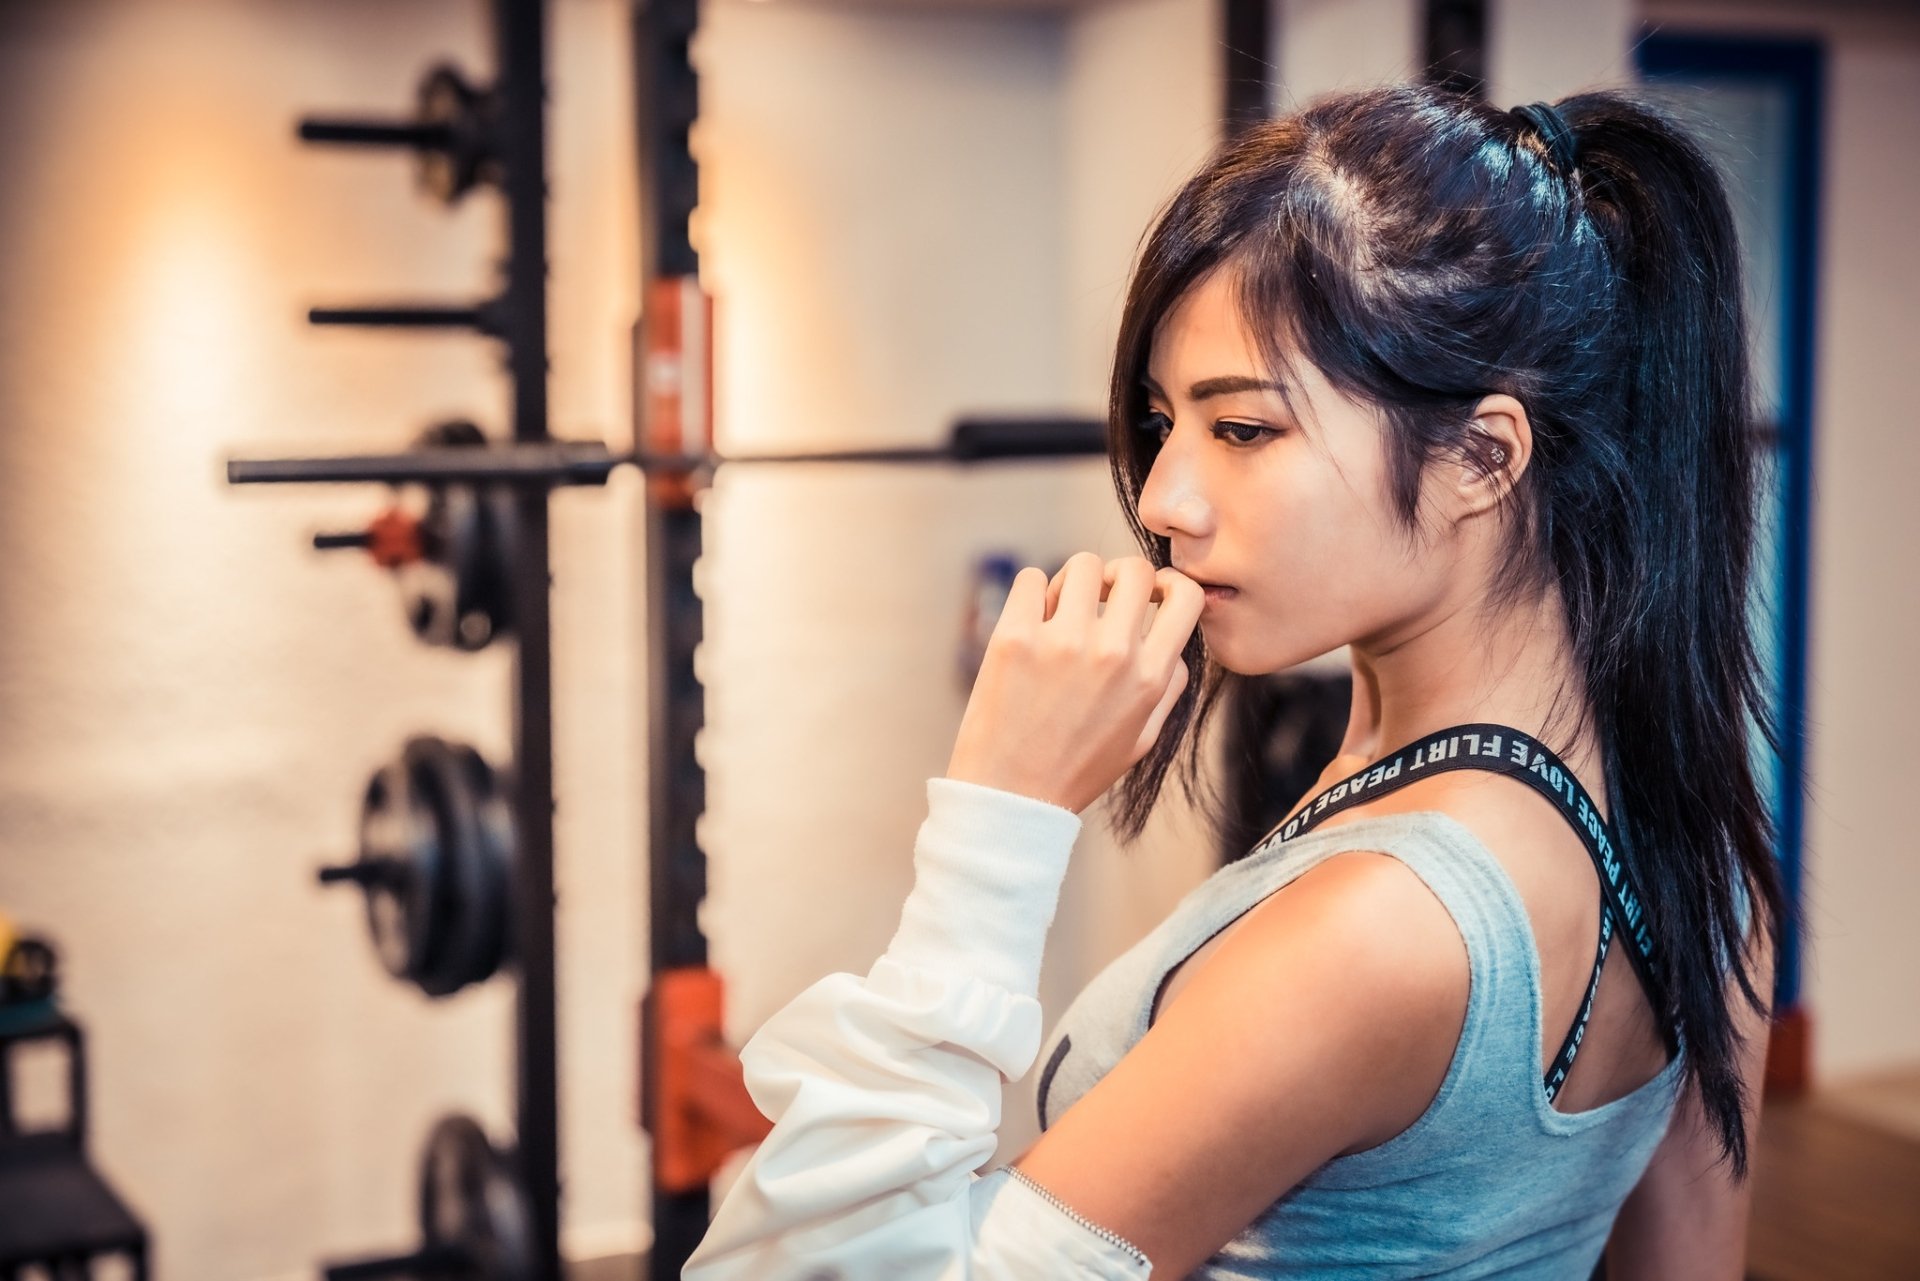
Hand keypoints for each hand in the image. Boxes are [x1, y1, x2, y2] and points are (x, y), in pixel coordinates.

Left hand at [944, 552, 1204, 812]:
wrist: (1010, 797)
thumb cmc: (1077, 769)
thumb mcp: (1143, 738)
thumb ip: (1169, 686)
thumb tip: (1175, 638)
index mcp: (1150, 678)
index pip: (1187, 596)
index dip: (1170, 584)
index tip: (1149, 594)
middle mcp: (1112, 653)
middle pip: (1133, 569)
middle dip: (1119, 577)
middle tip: (1100, 601)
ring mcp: (1062, 642)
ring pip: (1082, 565)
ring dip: (1074, 583)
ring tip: (1060, 615)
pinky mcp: (1014, 637)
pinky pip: (1030, 578)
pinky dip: (1031, 594)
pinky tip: (1029, 623)